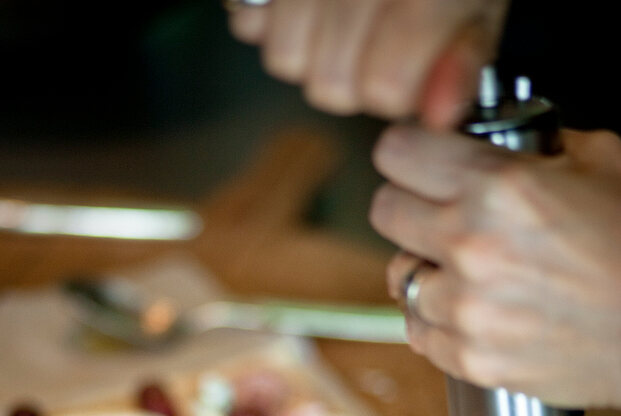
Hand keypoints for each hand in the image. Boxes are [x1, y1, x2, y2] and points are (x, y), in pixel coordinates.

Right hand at [227, 0, 508, 127]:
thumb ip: (465, 53)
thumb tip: (439, 110)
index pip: (385, 88)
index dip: (398, 91)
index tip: (409, 70)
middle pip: (329, 85)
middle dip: (353, 78)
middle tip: (375, 41)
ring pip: (284, 58)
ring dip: (311, 52)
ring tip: (340, 18)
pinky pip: (246, 19)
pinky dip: (268, 19)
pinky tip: (304, 3)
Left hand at [370, 127, 620, 408]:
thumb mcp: (603, 164)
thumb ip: (540, 146)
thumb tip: (499, 140)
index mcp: (500, 188)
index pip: (398, 152)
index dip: (409, 153)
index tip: (417, 161)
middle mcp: (471, 246)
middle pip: (385, 212)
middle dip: (410, 207)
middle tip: (439, 214)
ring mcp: (466, 309)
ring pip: (398, 276)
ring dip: (424, 270)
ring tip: (463, 271)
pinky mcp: (469, 360)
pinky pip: (417, 331)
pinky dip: (436, 321)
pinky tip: (470, 311)